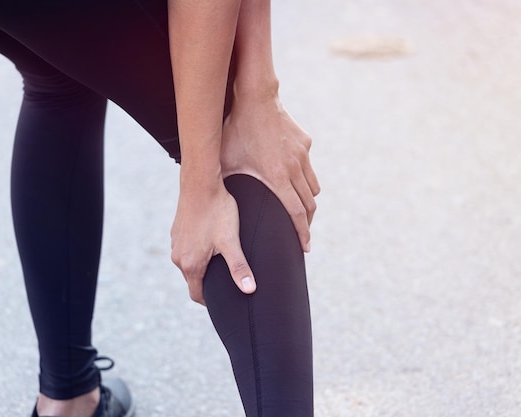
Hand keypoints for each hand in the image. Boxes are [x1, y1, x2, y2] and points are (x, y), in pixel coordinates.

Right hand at [170, 182, 255, 304]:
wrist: (201, 183)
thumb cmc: (218, 211)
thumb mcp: (231, 241)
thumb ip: (239, 267)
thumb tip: (249, 290)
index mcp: (190, 264)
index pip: (197, 294)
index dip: (210, 302)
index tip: (223, 302)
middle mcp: (178, 256)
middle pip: (193, 280)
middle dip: (208, 285)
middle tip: (226, 284)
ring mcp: (176, 242)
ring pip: (189, 264)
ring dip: (202, 267)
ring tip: (221, 264)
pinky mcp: (177, 231)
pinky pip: (186, 249)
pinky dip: (197, 252)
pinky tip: (212, 244)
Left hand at [221, 93, 319, 251]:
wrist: (256, 97)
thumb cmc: (236, 130)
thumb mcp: (226, 161)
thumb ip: (221, 183)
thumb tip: (206, 204)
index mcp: (277, 177)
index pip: (296, 213)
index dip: (302, 233)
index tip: (305, 247)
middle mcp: (295, 168)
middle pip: (310, 204)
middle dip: (307, 223)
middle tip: (303, 236)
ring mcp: (302, 155)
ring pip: (314, 187)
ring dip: (309, 202)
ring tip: (301, 212)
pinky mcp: (304, 143)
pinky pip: (309, 168)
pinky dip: (305, 179)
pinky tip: (294, 180)